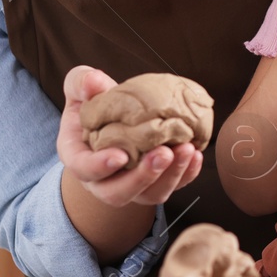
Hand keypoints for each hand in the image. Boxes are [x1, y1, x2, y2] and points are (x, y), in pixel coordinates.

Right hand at [56, 64, 203, 206]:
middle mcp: (103, 179)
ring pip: (149, 194)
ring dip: (170, 176)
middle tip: (164, 153)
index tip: (121, 156)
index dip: (101, 166)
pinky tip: (196, 154)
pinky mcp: (156, 182)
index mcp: (79, 157)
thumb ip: (82, 83)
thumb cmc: (93, 103)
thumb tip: (93, 82)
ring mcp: (131, 184)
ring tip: (187, 149)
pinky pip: (172, 186)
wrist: (114, 118)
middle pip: (118, 192)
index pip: (84, 169)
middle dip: (143, 177)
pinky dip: (186, 174)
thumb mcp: (81, 88)